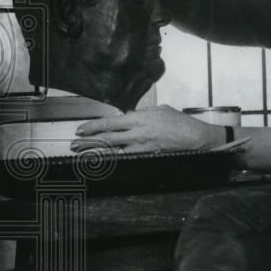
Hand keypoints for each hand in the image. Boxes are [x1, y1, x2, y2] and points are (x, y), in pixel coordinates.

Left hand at [71, 106, 221, 154]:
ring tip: (82, 152)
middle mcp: (137, 131)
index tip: (82, 128)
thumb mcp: (160, 110)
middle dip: (88, 139)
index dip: (94, 126)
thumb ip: (143, 112)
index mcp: (140, 117)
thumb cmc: (181, 122)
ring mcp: (142, 145)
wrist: (195, 137)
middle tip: (75, 143)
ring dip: (96, 151)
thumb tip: (132, 116)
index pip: (111, 122)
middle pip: (107, 136)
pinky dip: (113, 158)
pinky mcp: (148, 154)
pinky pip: (127, 156)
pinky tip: (103, 160)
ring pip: (113, 148)